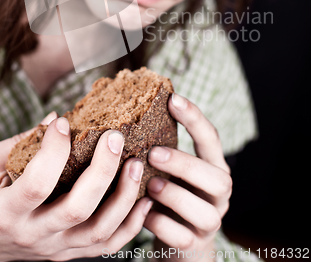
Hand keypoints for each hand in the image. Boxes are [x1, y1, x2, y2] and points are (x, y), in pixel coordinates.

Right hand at [0, 112, 152, 260]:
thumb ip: (17, 145)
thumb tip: (54, 117)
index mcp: (6, 213)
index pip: (37, 183)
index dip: (54, 151)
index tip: (63, 121)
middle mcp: (32, 236)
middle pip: (77, 209)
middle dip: (102, 170)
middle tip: (115, 137)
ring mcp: (54, 248)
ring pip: (98, 231)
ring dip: (124, 197)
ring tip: (136, 163)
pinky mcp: (69, 253)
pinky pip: (106, 246)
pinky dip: (131, 225)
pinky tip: (144, 199)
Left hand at [144, 93, 231, 260]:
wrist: (181, 241)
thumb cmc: (172, 194)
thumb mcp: (172, 169)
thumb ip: (161, 148)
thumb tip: (127, 114)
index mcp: (213, 167)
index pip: (211, 139)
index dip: (195, 118)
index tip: (173, 98)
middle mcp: (218, 195)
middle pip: (217, 179)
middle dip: (185, 164)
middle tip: (153, 154)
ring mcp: (209, 222)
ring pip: (204, 212)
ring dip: (174, 196)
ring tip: (149, 185)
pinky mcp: (194, 245)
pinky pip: (182, 237)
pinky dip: (161, 225)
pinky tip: (143, 213)